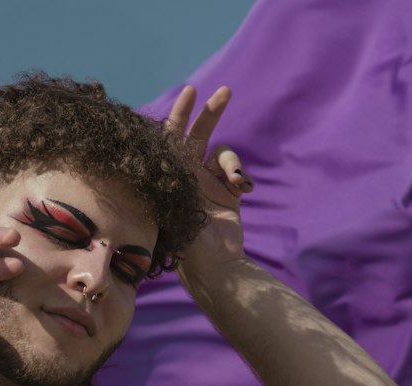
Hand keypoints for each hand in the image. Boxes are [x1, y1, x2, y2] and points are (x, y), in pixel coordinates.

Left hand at [165, 84, 253, 260]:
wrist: (215, 267)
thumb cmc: (186, 245)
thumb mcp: (173, 208)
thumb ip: (173, 178)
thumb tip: (167, 144)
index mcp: (168, 178)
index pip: (169, 140)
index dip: (178, 115)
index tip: (189, 93)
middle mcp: (187, 177)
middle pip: (197, 135)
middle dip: (210, 113)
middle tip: (225, 91)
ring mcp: (209, 183)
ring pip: (223, 153)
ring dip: (231, 161)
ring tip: (235, 181)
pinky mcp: (229, 192)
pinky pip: (236, 171)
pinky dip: (240, 175)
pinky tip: (243, 190)